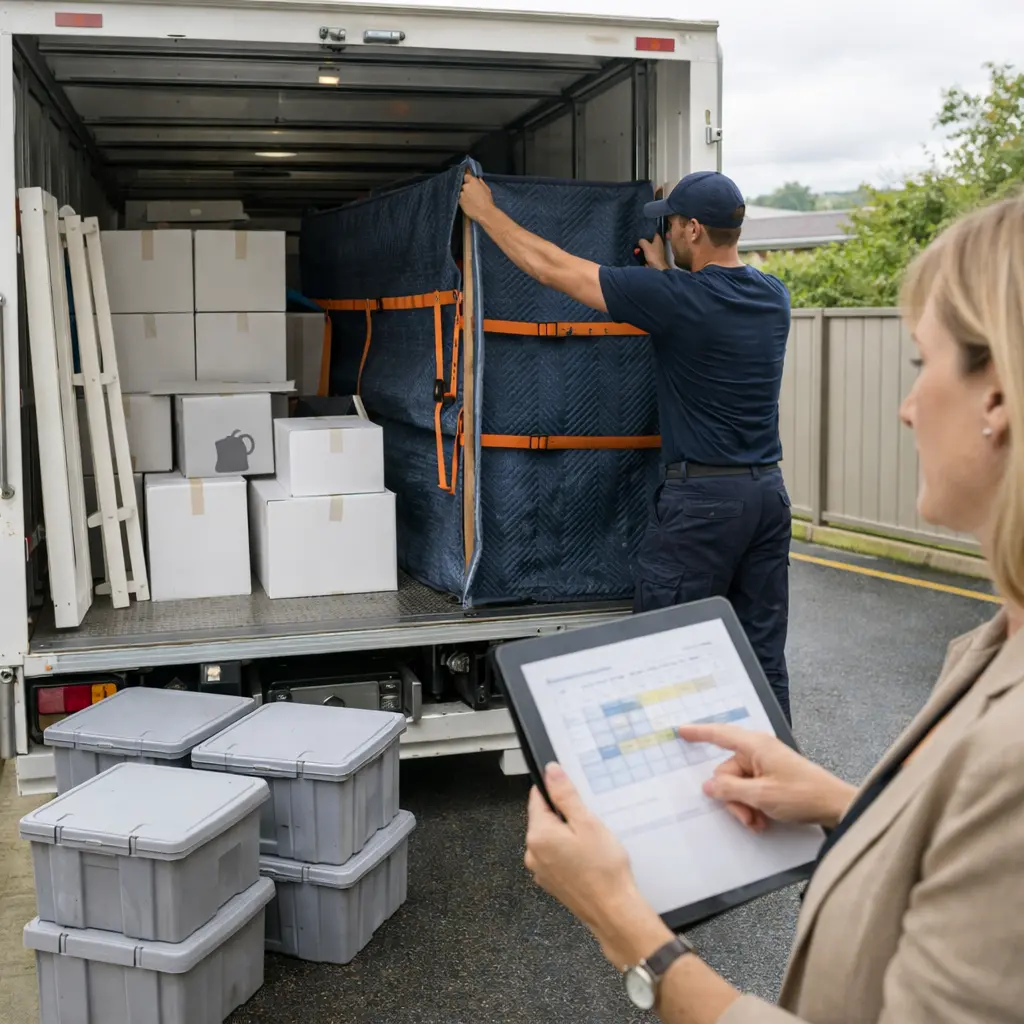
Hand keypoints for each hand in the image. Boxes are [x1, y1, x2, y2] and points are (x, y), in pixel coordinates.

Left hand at [459, 170, 495, 222]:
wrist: (485, 213)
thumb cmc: (487, 201)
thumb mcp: (487, 189)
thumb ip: (481, 183)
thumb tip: (478, 179)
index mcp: (472, 181)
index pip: (466, 176)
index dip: (468, 179)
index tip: (470, 182)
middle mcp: (465, 187)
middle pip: (464, 185)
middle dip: (467, 188)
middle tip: (472, 193)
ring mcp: (461, 195)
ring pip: (461, 193)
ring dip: (464, 195)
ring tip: (470, 200)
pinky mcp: (460, 202)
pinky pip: (460, 199)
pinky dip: (463, 201)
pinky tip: (469, 204)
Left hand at [525, 763, 670, 966]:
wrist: (613, 911)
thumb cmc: (603, 869)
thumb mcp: (587, 823)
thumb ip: (565, 796)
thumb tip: (551, 772)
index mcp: (538, 835)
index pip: (537, 798)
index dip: (555, 791)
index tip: (572, 792)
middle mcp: (533, 853)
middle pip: (544, 819)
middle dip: (565, 815)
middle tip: (590, 821)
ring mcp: (540, 870)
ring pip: (551, 839)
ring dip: (568, 835)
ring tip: (593, 842)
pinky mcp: (551, 882)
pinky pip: (556, 857)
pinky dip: (569, 852)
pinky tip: (589, 858)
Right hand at [637, 235, 668, 270]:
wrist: (656, 268)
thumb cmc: (653, 255)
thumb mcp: (646, 246)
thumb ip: (642, 241)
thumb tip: (640, 241)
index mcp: (658, 240)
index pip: (654, 233)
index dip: (648, 233)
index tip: (642, 234)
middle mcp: (658, 245)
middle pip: (648, 241)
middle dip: (642, 243)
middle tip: (637, 245)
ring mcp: (655, 252)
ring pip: (646, 248)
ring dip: (640, 249)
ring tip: (636, 251)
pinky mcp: (652, 258)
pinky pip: (646, 254)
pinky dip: (642, 254)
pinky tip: (637, 255)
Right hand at [677, 724, 855, 830]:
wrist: (836, 807)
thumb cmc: (801, 795)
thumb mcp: (760, 796)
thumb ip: (729, 790)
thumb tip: (708, 786)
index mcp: (755, 745)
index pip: (719, 734)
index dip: (698, 733)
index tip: (680, 731)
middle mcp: (758, 751)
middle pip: (727, 772)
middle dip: (732, 798)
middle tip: (747, 818)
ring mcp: (766, 765)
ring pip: (738, 786)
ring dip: (744, 806)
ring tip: (758, 823)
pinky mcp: (773, 778)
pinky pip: (752, 790)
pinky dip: (754, 806)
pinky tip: (763, 821)